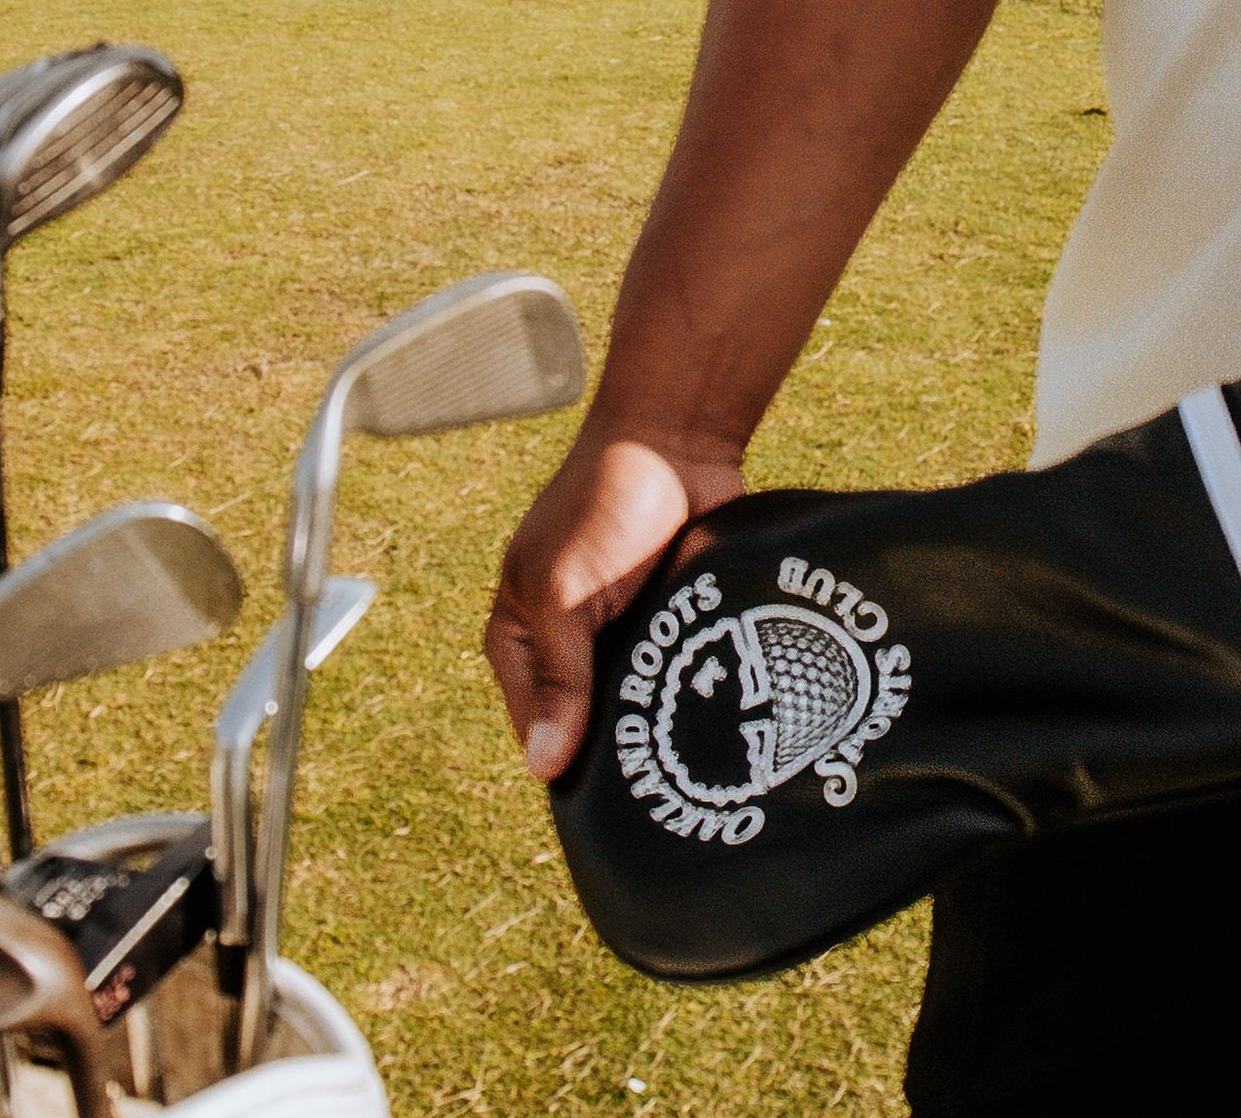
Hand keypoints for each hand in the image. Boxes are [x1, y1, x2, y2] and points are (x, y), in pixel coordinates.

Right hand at [486, 437, 745, 779]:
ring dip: (661, 724)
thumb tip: (542, 767)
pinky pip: (678, 680)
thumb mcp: (564, 596)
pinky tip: (719, 724)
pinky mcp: (671, 629)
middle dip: (621, 747)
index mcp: (521, 641)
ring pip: (639, 709)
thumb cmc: (603, 506)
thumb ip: (559, 678)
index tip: (612, 794)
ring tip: (693, 758)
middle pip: (589, 727)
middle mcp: (568, 649)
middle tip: (660, 778)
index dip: (568, 762)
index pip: (537, 730)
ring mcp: (623, 640)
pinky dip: (693, 696)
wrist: (678, 445)